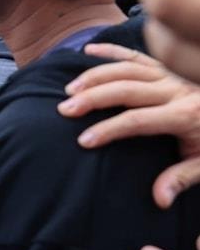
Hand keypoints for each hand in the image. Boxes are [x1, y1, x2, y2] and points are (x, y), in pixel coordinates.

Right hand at [58, 43, 199, 207]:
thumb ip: (182, 178)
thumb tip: (159, 199)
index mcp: (185, 115)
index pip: (137, 121)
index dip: (108, 130)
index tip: (83, 140)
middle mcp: (175, 89)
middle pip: (126, 90)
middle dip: (92, 99)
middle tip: (65, 109)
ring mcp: (170, 73)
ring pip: (126, 69)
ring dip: (95, 76)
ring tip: (69, 89)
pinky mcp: (167, 65)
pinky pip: (136, 54)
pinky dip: (111, 51)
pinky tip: (88, 50)